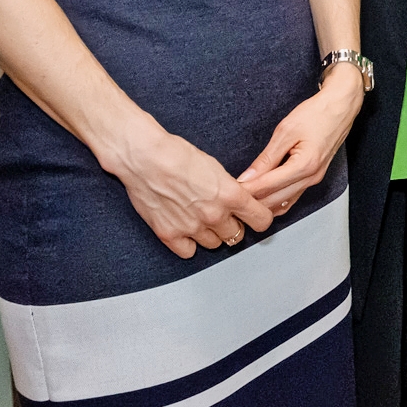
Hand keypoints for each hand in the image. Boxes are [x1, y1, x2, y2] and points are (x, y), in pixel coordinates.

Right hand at [106, 118, 274, 257]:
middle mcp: (214, 215)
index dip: (259, 218)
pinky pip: (188, 252)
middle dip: (232, 225)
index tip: (254, 216)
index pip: (262, 221)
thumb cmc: (178, 155)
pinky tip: (185, 229)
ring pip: (214, 244)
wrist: (145, 157)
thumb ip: (231, 189)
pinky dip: (188, 244)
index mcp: (231, 195)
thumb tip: (240, 201)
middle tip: (222, 214)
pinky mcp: (169, 234)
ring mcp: (191, 227)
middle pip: (236, 235)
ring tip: (200, 218)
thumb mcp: (216, 168)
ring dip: (210, 234)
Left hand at [239, 63, 364, 212]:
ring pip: (284, 203)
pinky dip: (277, 201)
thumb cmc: (317, 113)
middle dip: (251, 202)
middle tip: (230, 199)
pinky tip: (264, 199)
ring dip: (263, 205)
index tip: (228, 191)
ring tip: (243, 201)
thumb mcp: (286, 131)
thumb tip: (247, 177)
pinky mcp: (315, 176)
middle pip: (275, 200)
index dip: (245, 191)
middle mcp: (311, 177)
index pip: (267, 187)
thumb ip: (266, 158)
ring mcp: (315, 179)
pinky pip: (293, 197)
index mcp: (304, 165)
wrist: (341, 106)